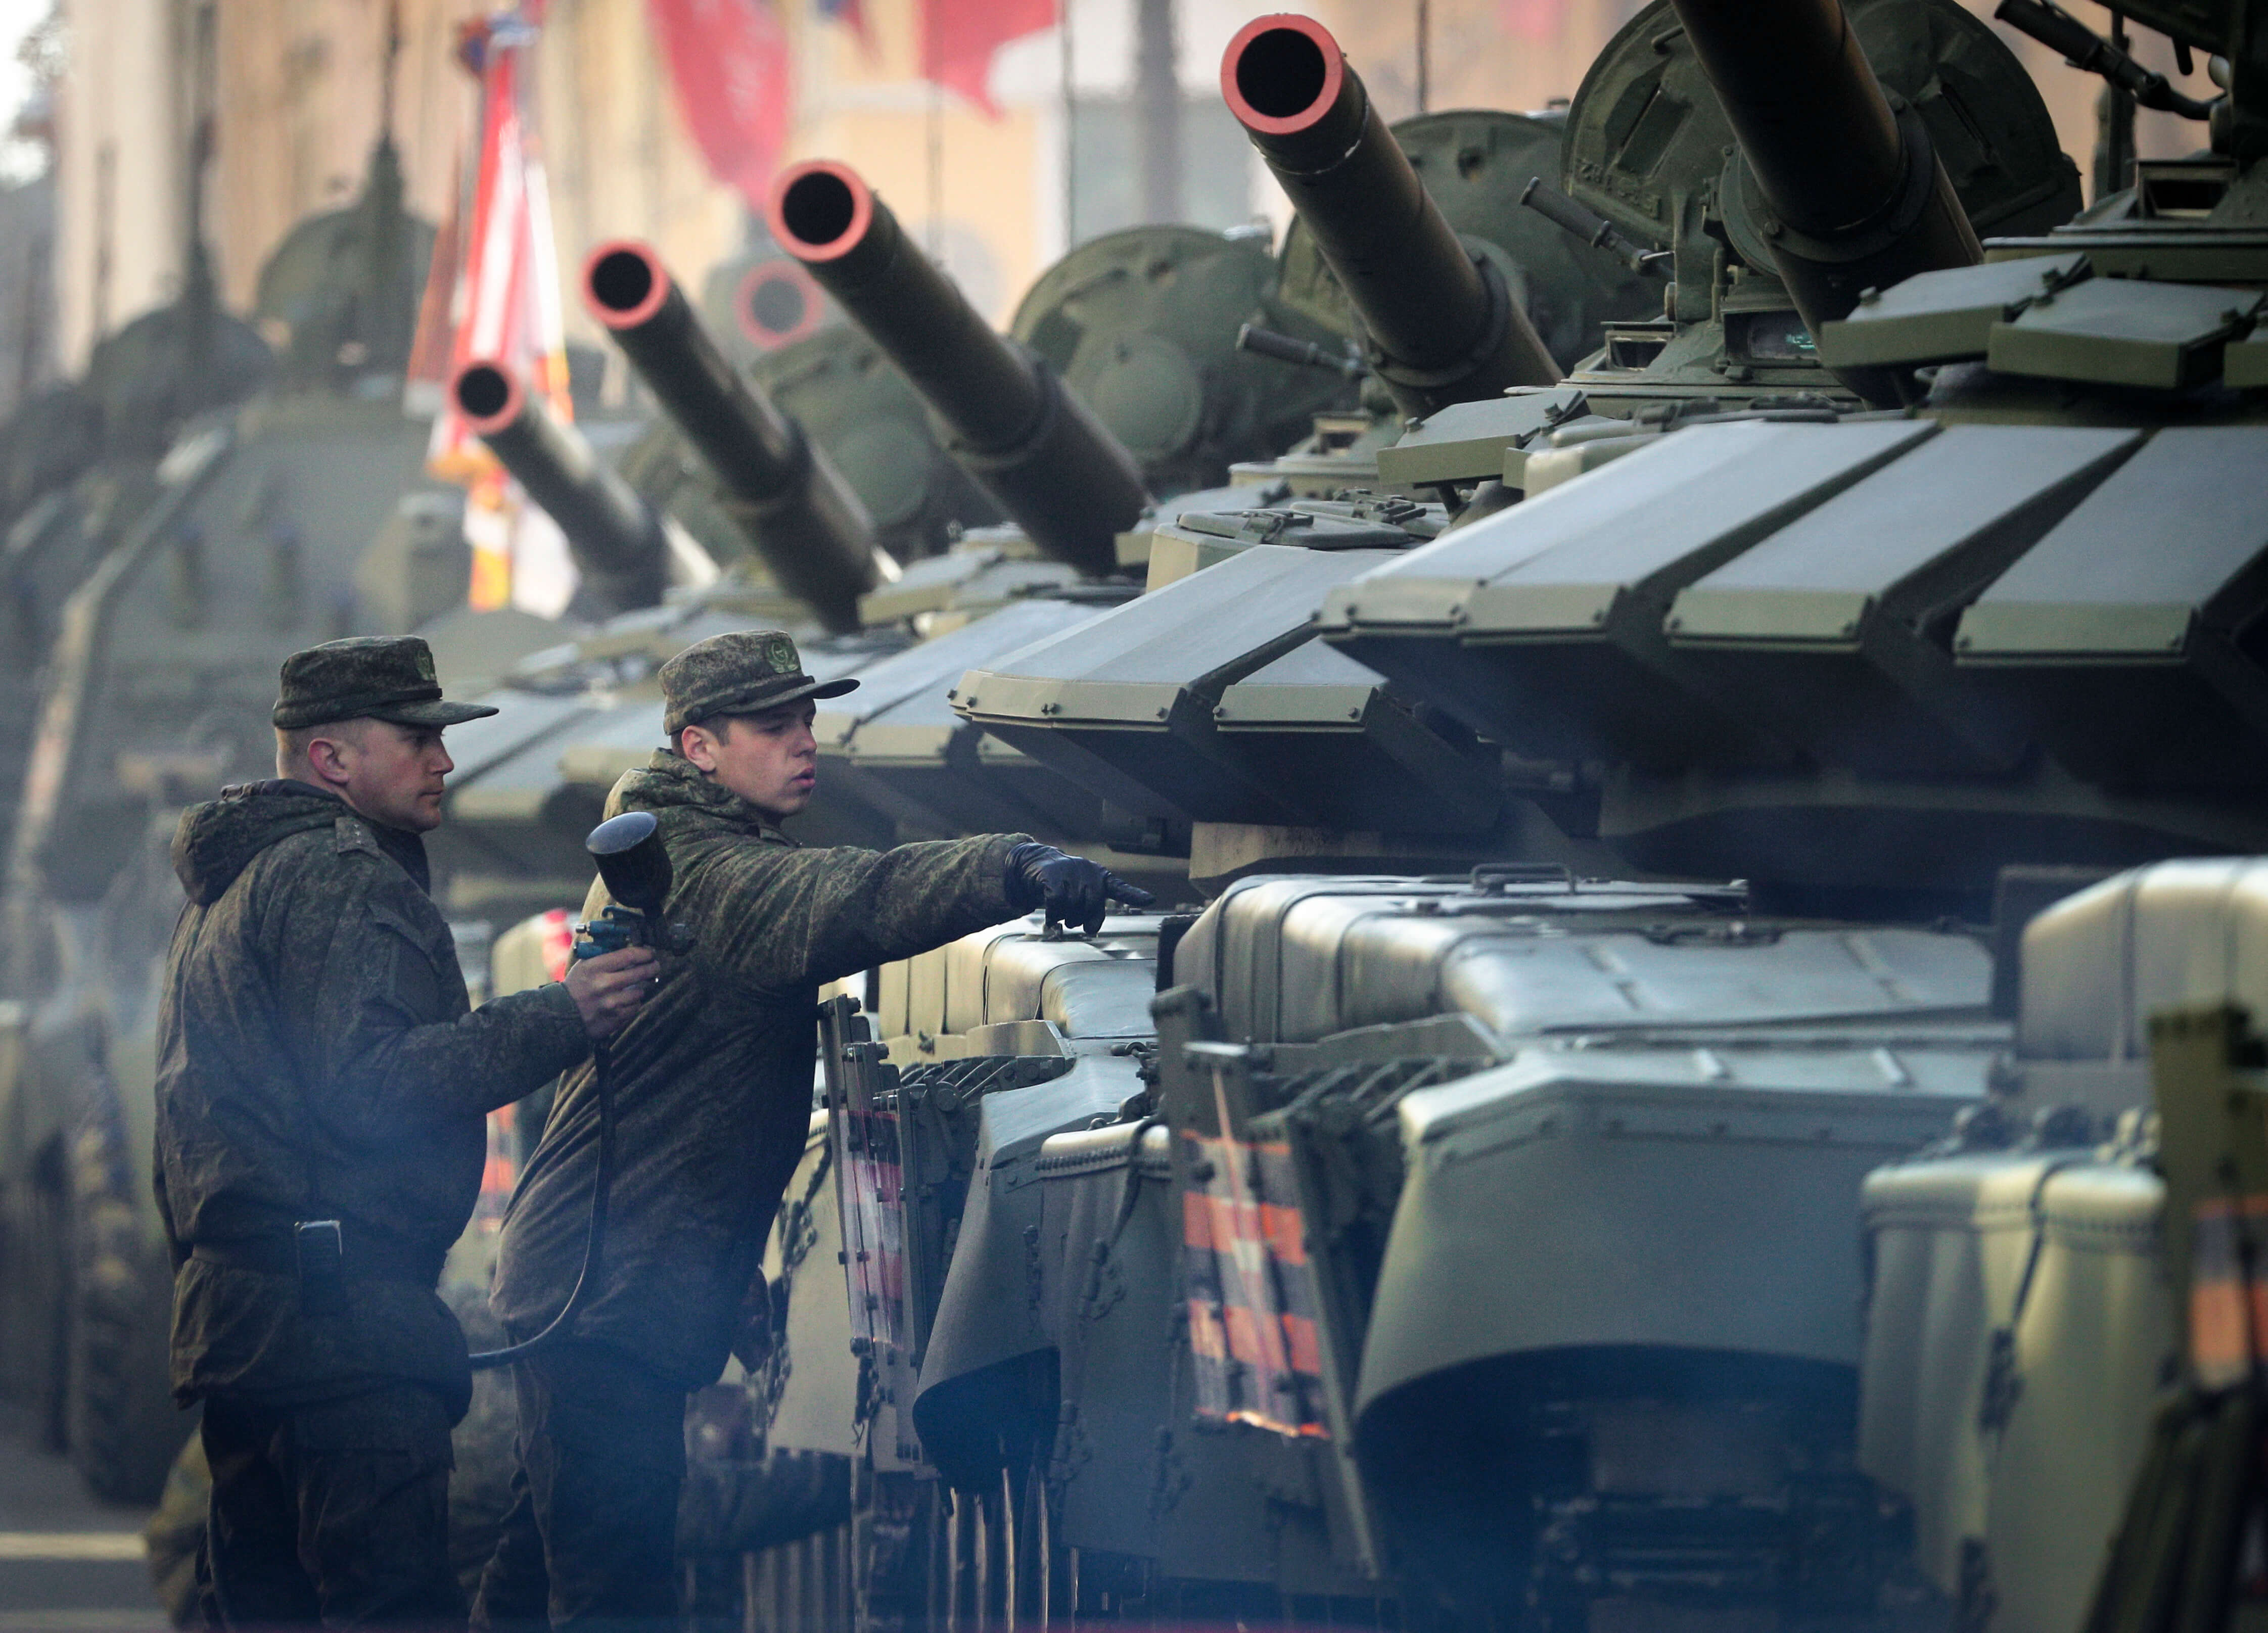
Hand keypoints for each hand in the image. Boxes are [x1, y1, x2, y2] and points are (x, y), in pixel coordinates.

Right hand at [564, 945, 659, 1040]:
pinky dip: (633, 1003)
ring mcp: (611, 1003)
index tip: (650, 953)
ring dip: (640, 988)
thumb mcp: (585, 966)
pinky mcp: (615, 1018)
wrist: (561, 1014)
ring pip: (640, 992)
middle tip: (655, 966)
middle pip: (640, 972)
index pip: (629, 956)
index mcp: (595, 968)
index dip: (644, 953)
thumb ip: (605, 957)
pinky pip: (635, 1007)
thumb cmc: (575, 987)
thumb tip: (631, 950)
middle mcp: (604, 984)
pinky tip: (625, 1001)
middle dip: (652, 968)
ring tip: (634, 986)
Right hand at [1005, 842, 1155, 934]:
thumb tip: (1091, 930)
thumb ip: (1093, 911)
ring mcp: (1071, 871)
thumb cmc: (1067, 884)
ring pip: (1072, 906)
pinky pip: (1056, 903)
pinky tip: (1051, 915)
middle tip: (1072, 918)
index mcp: (1101, 878)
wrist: (1039, 864)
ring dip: (1064, 917)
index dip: (1135, 895)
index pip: (1120, 888)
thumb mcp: (1083, 894)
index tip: (1150, 900)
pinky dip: (1053, 914)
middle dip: (1080, 919)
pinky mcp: (1052, 875)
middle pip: (1091, 906)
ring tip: (1059, 913)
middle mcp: (1089, 873)